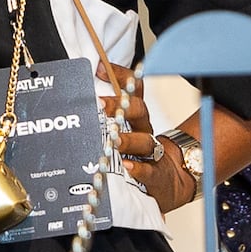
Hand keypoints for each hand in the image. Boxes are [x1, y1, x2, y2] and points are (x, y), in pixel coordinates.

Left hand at [97, 61, 197, 212]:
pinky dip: (138, 169)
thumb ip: (103, 120)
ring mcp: (153, 154)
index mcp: (138, 119)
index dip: (119, 76)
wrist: (172, 183)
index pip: (133, 90)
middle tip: (100, 103)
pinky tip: (127, 166)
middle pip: (138, 111)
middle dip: (120, 105)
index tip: (100, 68)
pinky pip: (149, 171)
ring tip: (113, 139)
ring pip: (143, 142)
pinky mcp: (156, 177)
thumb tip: (78, 102)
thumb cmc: (141, 158)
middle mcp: (145, 132)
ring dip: (127, 139)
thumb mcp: (125, 135)